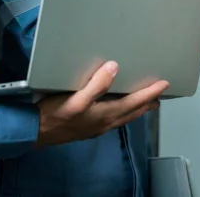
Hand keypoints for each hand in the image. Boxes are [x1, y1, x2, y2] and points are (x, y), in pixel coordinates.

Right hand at [35, 61, 168, 146]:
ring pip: (124, 117)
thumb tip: (114, 67)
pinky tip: (118, 110)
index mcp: (105, 114)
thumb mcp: (76, 99)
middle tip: (160, 95)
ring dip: (136, 109)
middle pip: (133, 112)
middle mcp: (105, 122)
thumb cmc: (55, 114)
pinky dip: (123, 113)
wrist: (35, 132)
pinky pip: (113, 119)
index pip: (134, 102)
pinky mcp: (88, 128)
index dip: (150, 93)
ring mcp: (96, 127)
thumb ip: (96, 85)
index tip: (165, 84)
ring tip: (146, 103)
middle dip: (147, 103)